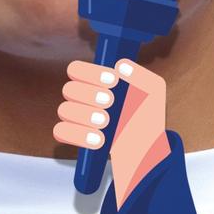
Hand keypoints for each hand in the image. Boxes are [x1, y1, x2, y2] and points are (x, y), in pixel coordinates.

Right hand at [54, 59, 170, 206]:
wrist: (147, 146)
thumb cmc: (147, 115)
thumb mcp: (152, 91)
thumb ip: (140, 75)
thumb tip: (121, 66)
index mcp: (96, 82)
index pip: (76, 69)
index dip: (91, 73)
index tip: (113, 81)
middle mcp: (83, 98)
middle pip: (69, 89)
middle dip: (89, 95)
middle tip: (110, 102)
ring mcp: (78, 118)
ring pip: (65, 110)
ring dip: (85, 115)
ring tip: (106, 121)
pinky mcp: (76, 138)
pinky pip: (61, 132)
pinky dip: (78, 135)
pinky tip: (99, 139)